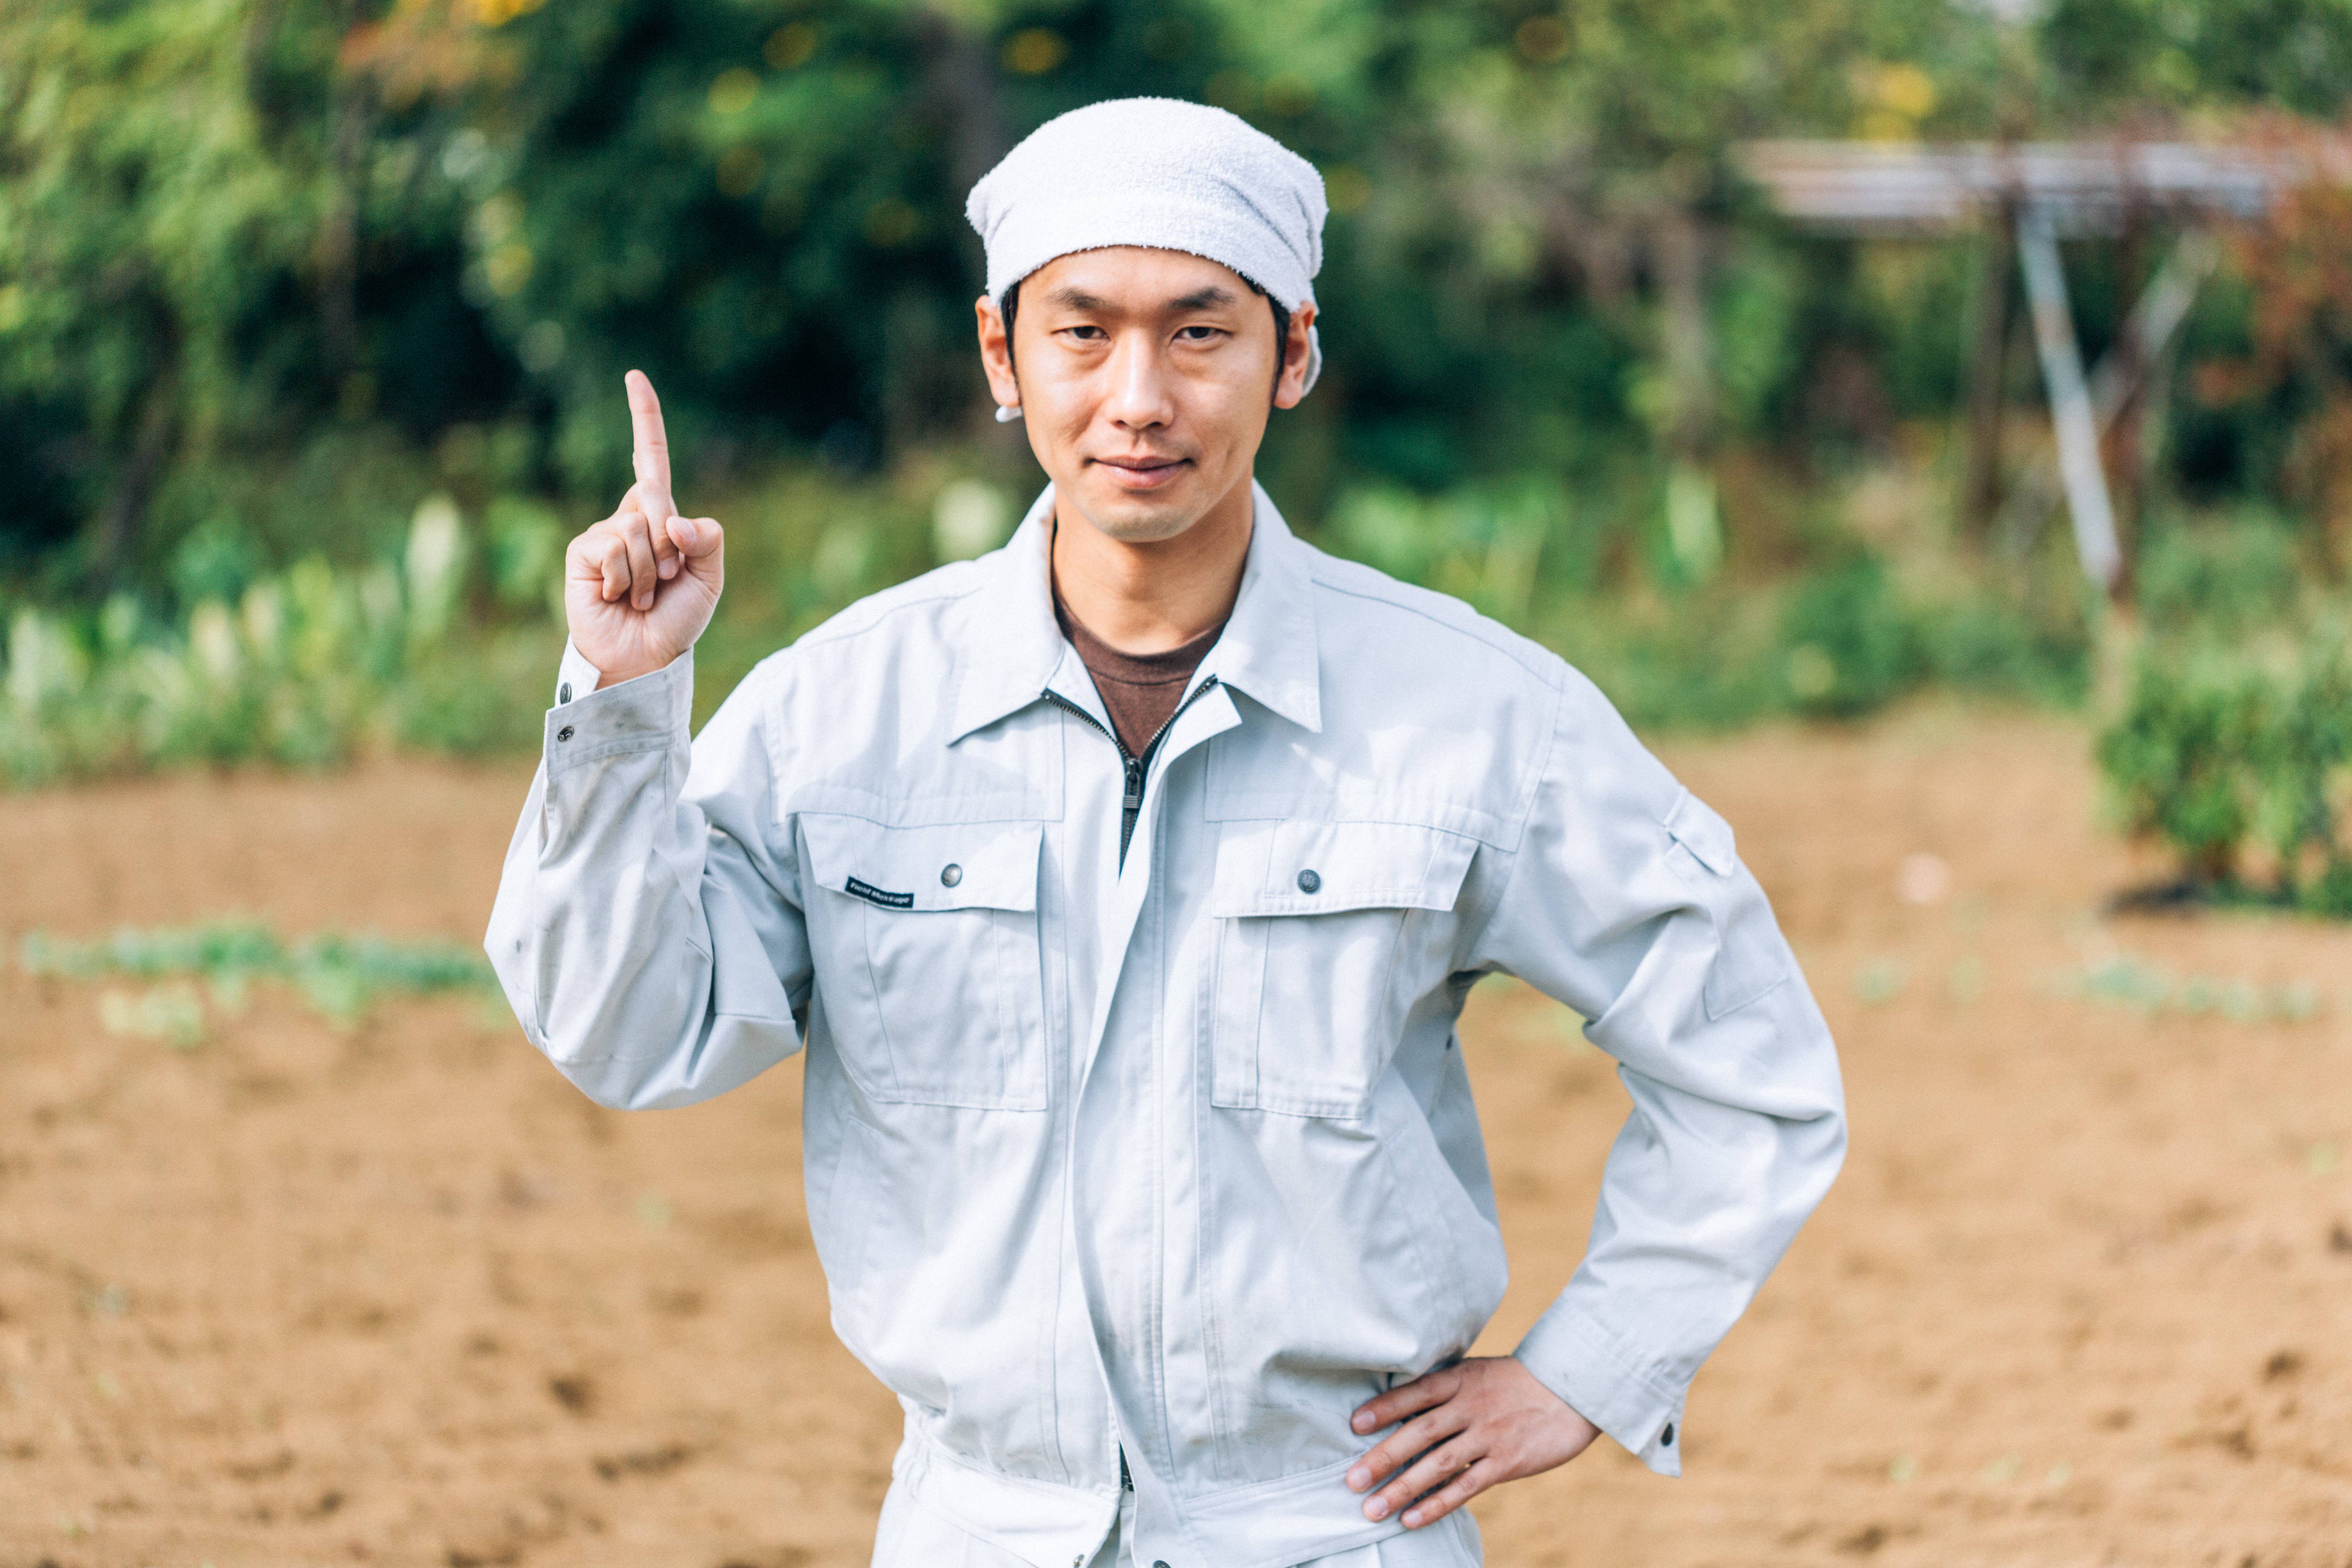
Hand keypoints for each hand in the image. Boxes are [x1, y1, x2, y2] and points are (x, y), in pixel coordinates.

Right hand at [563, 369, 724, 685]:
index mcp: (660, 517)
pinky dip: (625, 579)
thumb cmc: (676, 618)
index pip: (649, 458)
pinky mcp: (582, 551)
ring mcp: (602, 533)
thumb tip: (673, 519)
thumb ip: (708, 541)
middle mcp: (628, 518)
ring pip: (636, 529)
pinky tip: (617, 597)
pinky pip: (612, 547)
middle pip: (656, 497)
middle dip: (669, 542)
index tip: (634, 376)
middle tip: (665, 579)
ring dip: (649, 571)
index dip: (644, 418)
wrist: (645, 657)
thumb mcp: (709, 579)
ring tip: (642, 596)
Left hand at [1345, 1357, 1600, 1529]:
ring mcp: (1489, 1436)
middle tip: (1351, 1480)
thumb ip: (1445, 1387)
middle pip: (1420, 1433)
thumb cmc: (1517, 1382)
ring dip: (1402, 1488)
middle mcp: (1471, 1407)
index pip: (1416, 1392)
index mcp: (1462, 1379)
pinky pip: (1466, 1487)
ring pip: (1438, 1465)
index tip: (1354, 1425)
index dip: (1385, 1407)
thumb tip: (1400, 1404)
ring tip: (1372, 1508)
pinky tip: (1411, 1519)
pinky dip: (1437, 1504)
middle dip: (1382, 1457)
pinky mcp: (1506, 1463)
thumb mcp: (1479, 1372)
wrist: (1572, 1390)